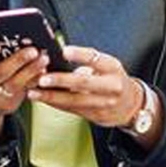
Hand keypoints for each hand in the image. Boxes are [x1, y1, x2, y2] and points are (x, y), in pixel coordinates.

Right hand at [0, 42, 48, 146]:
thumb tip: (17, 38)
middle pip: (0, 72)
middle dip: (18, 60)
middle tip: (33, 50)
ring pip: (15, 84)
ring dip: (31, 70)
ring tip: (44, 59)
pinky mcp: (8, 105)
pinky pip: (23, 91)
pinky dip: (34, 80)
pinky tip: (43, 71)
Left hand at [28, 46, 142, 129]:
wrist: (131, 105)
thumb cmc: (112, 79)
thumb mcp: (107, 66)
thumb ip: (88, 60)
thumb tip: (58, 54)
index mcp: (112, 68)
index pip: (96, 59)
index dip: (80, 54)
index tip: (63, 51)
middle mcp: (111, 86)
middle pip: (83, 83)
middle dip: (61, 80)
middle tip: (42, 78)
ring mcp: (104, 103)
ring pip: (75, 101)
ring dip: (52, 96)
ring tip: (34, 92)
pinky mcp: (96, 116)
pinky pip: (72, 109)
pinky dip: (55, 104)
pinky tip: (42, 99)